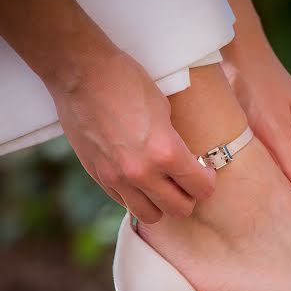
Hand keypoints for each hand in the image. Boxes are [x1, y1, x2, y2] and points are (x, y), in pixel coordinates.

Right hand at [49, 51, 214, 222]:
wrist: (82, 74)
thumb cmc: (127, 82)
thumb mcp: (165, 110)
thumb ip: (175, 143)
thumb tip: (186, 161)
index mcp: (165, 152)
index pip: (201, 188)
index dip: (208, 181)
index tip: (206, 171)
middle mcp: (141, 172)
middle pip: (179, 209)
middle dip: (189, 196)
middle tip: (187, 181)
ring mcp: (116, 177)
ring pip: (151, 216)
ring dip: (161, 203)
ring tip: (163, 184)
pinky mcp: (97, 176)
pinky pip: (124, 202)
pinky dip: (136, 196)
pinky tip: (140, 179)